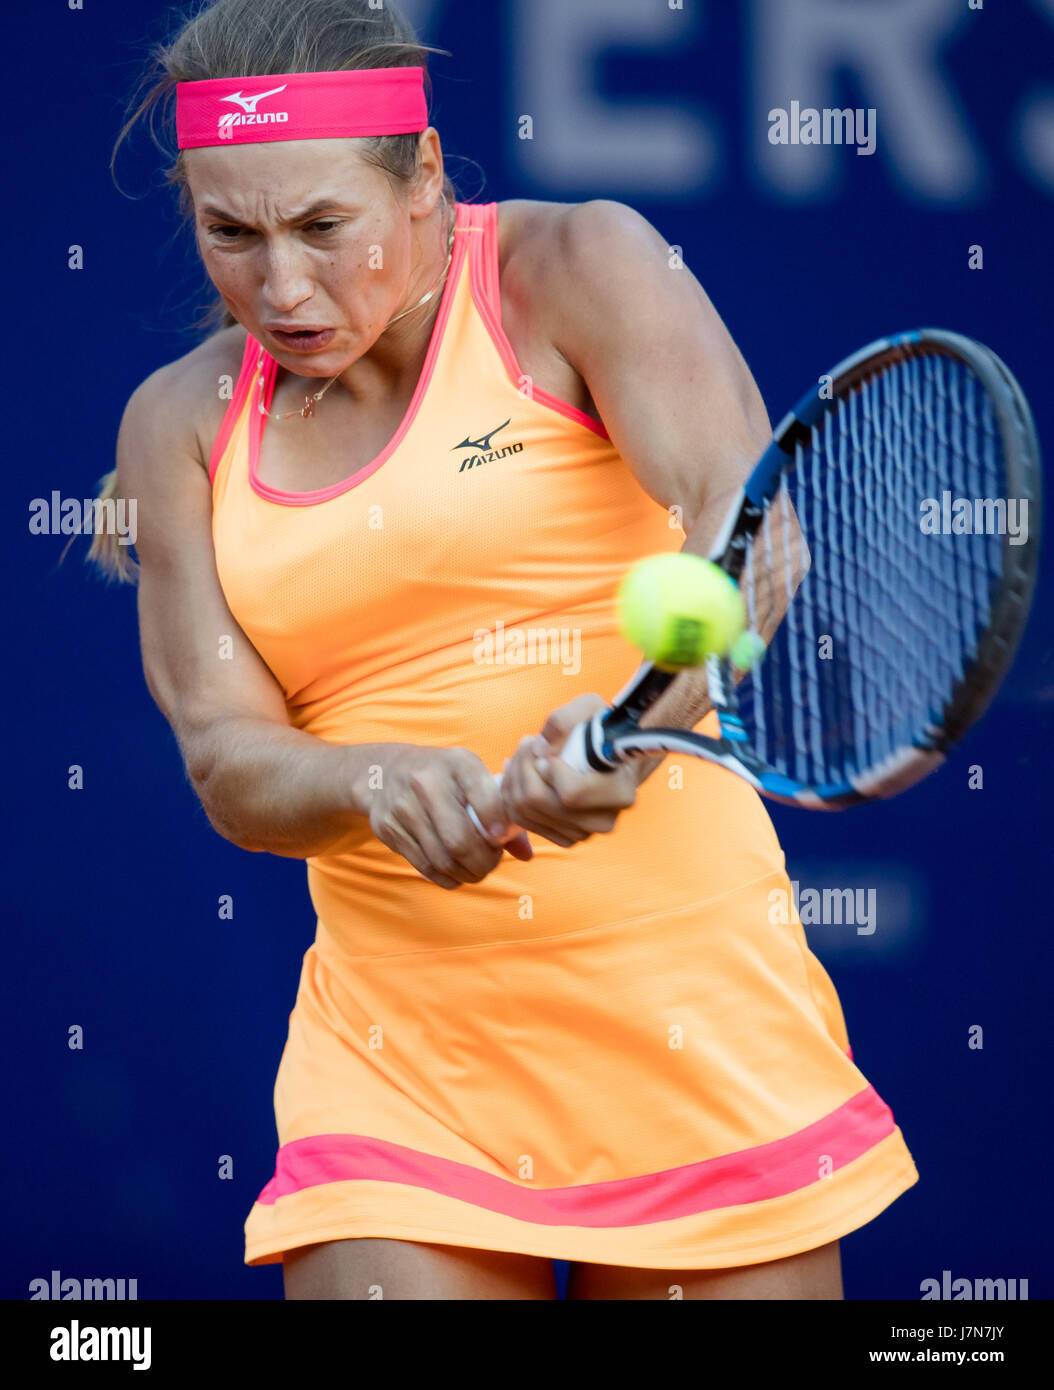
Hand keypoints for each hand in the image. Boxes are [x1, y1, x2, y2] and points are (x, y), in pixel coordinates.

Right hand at [364, 745, 532, 888]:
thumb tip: (526, 855)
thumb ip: (501, 811)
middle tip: (491, 863)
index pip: (483, 796)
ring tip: (476, 870)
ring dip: (466, 874)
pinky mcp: (388, 828)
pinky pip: (424, 866)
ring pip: (442, 859)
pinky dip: (446, 878)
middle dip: (484, 862)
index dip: (497, 824)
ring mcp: (403, 807)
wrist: (385, 772)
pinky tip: (455, 872)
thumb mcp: (471, 777)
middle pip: (460, 840)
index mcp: (457, 763)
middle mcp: (426, 782)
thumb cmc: (444, 778)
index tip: (500, 838)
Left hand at [499, 695, 640, 848]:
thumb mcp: (589, 707)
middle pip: (539, 802)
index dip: (549, 768)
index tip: (547, 749)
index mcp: (620, 793)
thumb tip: (539, 750)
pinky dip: (511, 794)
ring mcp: (583, 834)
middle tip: (527, 742)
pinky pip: (521, 820)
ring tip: (524, 753)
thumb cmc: (601, 729)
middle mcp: (604, 821)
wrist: (610, 755)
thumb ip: (564, 720)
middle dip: (523, 767)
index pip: (571, 793)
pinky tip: (519, 772)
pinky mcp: (563, 838)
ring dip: (514, 777)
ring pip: (525, 812)